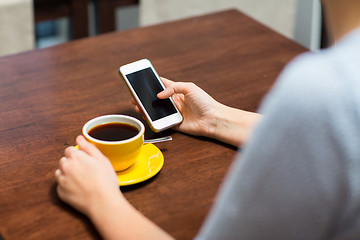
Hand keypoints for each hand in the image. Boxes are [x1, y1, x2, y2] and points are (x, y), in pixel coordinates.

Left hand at [55, 135, 120, 215]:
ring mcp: (61, 180)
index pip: (69, 149)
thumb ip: (88, 146)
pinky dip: (67, 185)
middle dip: (72, 163)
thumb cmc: (105, 181)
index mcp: (75, 157)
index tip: (85, 160)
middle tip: (85, 170)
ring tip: (82, 180)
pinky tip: (78, 188)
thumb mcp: (102, 159)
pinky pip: (60, 185)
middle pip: (64, 160)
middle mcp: (65, 167)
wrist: (102, 202)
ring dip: (67, 173)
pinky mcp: (60, 193)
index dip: (78, 154)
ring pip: (60, 172)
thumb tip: (79, 138)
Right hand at [133, 77, 260, 145]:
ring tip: (137, 106)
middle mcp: (174, 102)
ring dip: (146, 108)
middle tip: (134, 96)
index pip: (161, 85)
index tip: (140, 81)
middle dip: (144, 97)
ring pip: (156, 110)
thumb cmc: (205, 102)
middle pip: (155, 98)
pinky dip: (153, 120)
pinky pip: (161, 122)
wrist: (213, 119)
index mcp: (178, 91)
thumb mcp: (190, 88)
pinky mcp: (174, 124)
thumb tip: (160, 94)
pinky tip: (146, 116)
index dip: (151, 82)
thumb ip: (174, 88)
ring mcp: (173, 113)